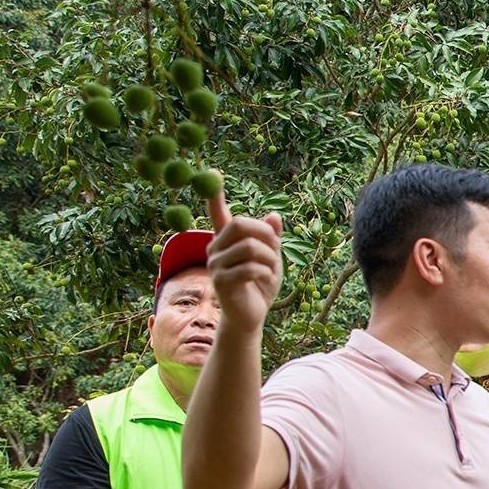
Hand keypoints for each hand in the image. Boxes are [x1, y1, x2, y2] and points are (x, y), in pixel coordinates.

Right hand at [202, 189, 284, 329]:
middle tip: (276, 250)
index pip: (218, 214)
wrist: (250, 315)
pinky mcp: (220, 281)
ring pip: (250, 247)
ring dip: (270, 259)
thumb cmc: (260, 285)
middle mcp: (215, 248)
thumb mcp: (271, 258)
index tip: (213, 173)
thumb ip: (271, 238)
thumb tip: (274, 216)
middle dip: (266, 236)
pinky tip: (265, 280)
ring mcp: (215, 264)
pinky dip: (266, 273)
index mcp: (227, 240)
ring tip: (271, 271)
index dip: (216, 196)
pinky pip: (250, 267)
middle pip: (241, 224)